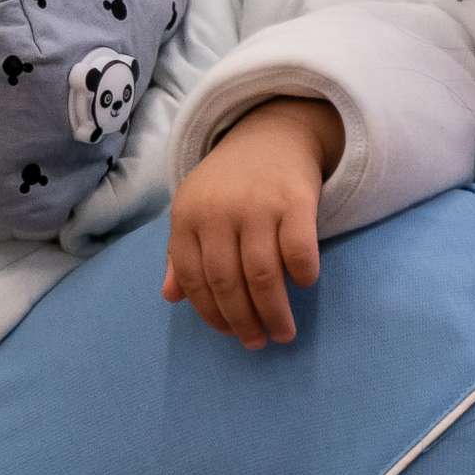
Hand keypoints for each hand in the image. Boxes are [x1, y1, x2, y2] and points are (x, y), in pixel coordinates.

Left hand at [163, 97, 340, 349]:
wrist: (272, 131)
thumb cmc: (230, 182)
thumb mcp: (196, 209)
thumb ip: (181, 253)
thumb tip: (170, 297)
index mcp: (187, 215)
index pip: (193, 278)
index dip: (210, 313)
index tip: (229, 333)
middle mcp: (219, 211)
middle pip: (228, 283)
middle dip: (243, 322)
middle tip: (258, 343)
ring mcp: (257, 205)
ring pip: (263, 275)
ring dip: (274, 312)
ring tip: (283, 332)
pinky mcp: (296, 199)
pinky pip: (299, 251)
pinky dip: (303, 275)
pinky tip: (304, 285)